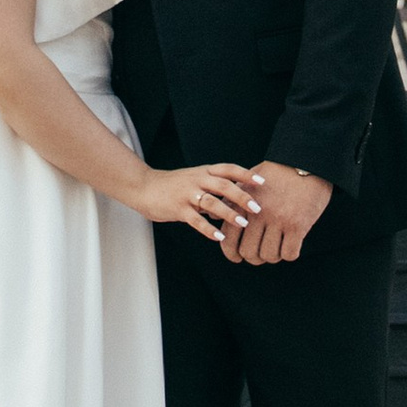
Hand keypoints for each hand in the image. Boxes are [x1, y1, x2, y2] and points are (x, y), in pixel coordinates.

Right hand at [145, 160, 268, 246]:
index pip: (228, 169)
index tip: (262, 182)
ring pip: (211, 202)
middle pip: (223, 185)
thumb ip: (214, 188)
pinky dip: (208, 229)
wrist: (145, 187)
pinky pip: (195, 220)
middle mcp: (197, 180)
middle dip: (242, 196)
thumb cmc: (173, 185)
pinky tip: (219, 236)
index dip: (246, 174)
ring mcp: (187, 194)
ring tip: (243, 223)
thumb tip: (237, 198)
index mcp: (203, 171)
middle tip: (258, 208)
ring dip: (228, 213)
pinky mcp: (177, 208)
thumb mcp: (195, 179)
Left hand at [221, 163, 332, 265]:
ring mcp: (278, 220)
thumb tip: (213, 216)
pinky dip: (289, 254)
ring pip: (269, 256)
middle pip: (249, 252)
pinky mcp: (298, 225)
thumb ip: (231, 200)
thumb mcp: (247, 181)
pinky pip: (289, 253)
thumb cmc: (276, 173)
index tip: (237, 257)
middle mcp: (258, 213)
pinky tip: (291, 245)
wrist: (305, 161)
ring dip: (273, 256)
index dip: (232, 253)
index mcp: (243, 203)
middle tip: (260, 253)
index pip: (229, 239)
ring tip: (277, 248)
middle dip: (254, 258)